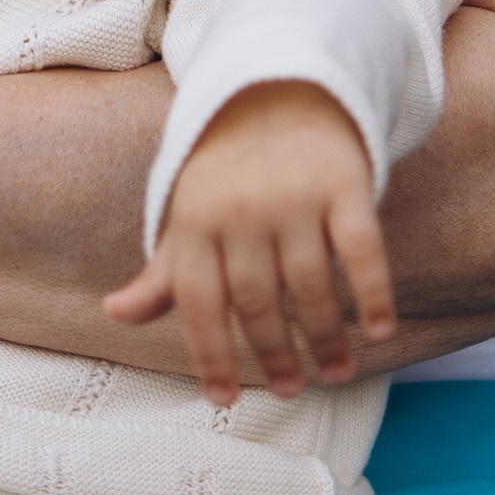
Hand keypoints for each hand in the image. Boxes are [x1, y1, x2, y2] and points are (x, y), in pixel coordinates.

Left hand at [103, 80, 393, 406]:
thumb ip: (165, 274)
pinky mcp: (344, 183)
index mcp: (195, 221)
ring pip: (310, 282)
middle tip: (290, 390)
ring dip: (324, 337)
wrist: (278, 94)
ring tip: (335, 373)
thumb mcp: (189, 220)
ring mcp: (294, 195)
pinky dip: (372, 291)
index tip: (224, 401)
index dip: (210, 356)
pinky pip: (361, 248)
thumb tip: (115, 313)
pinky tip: (379, 329)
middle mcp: (241, 209)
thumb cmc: (227, 178)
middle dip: (274, 353)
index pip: (199, 302)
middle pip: (257, 298)